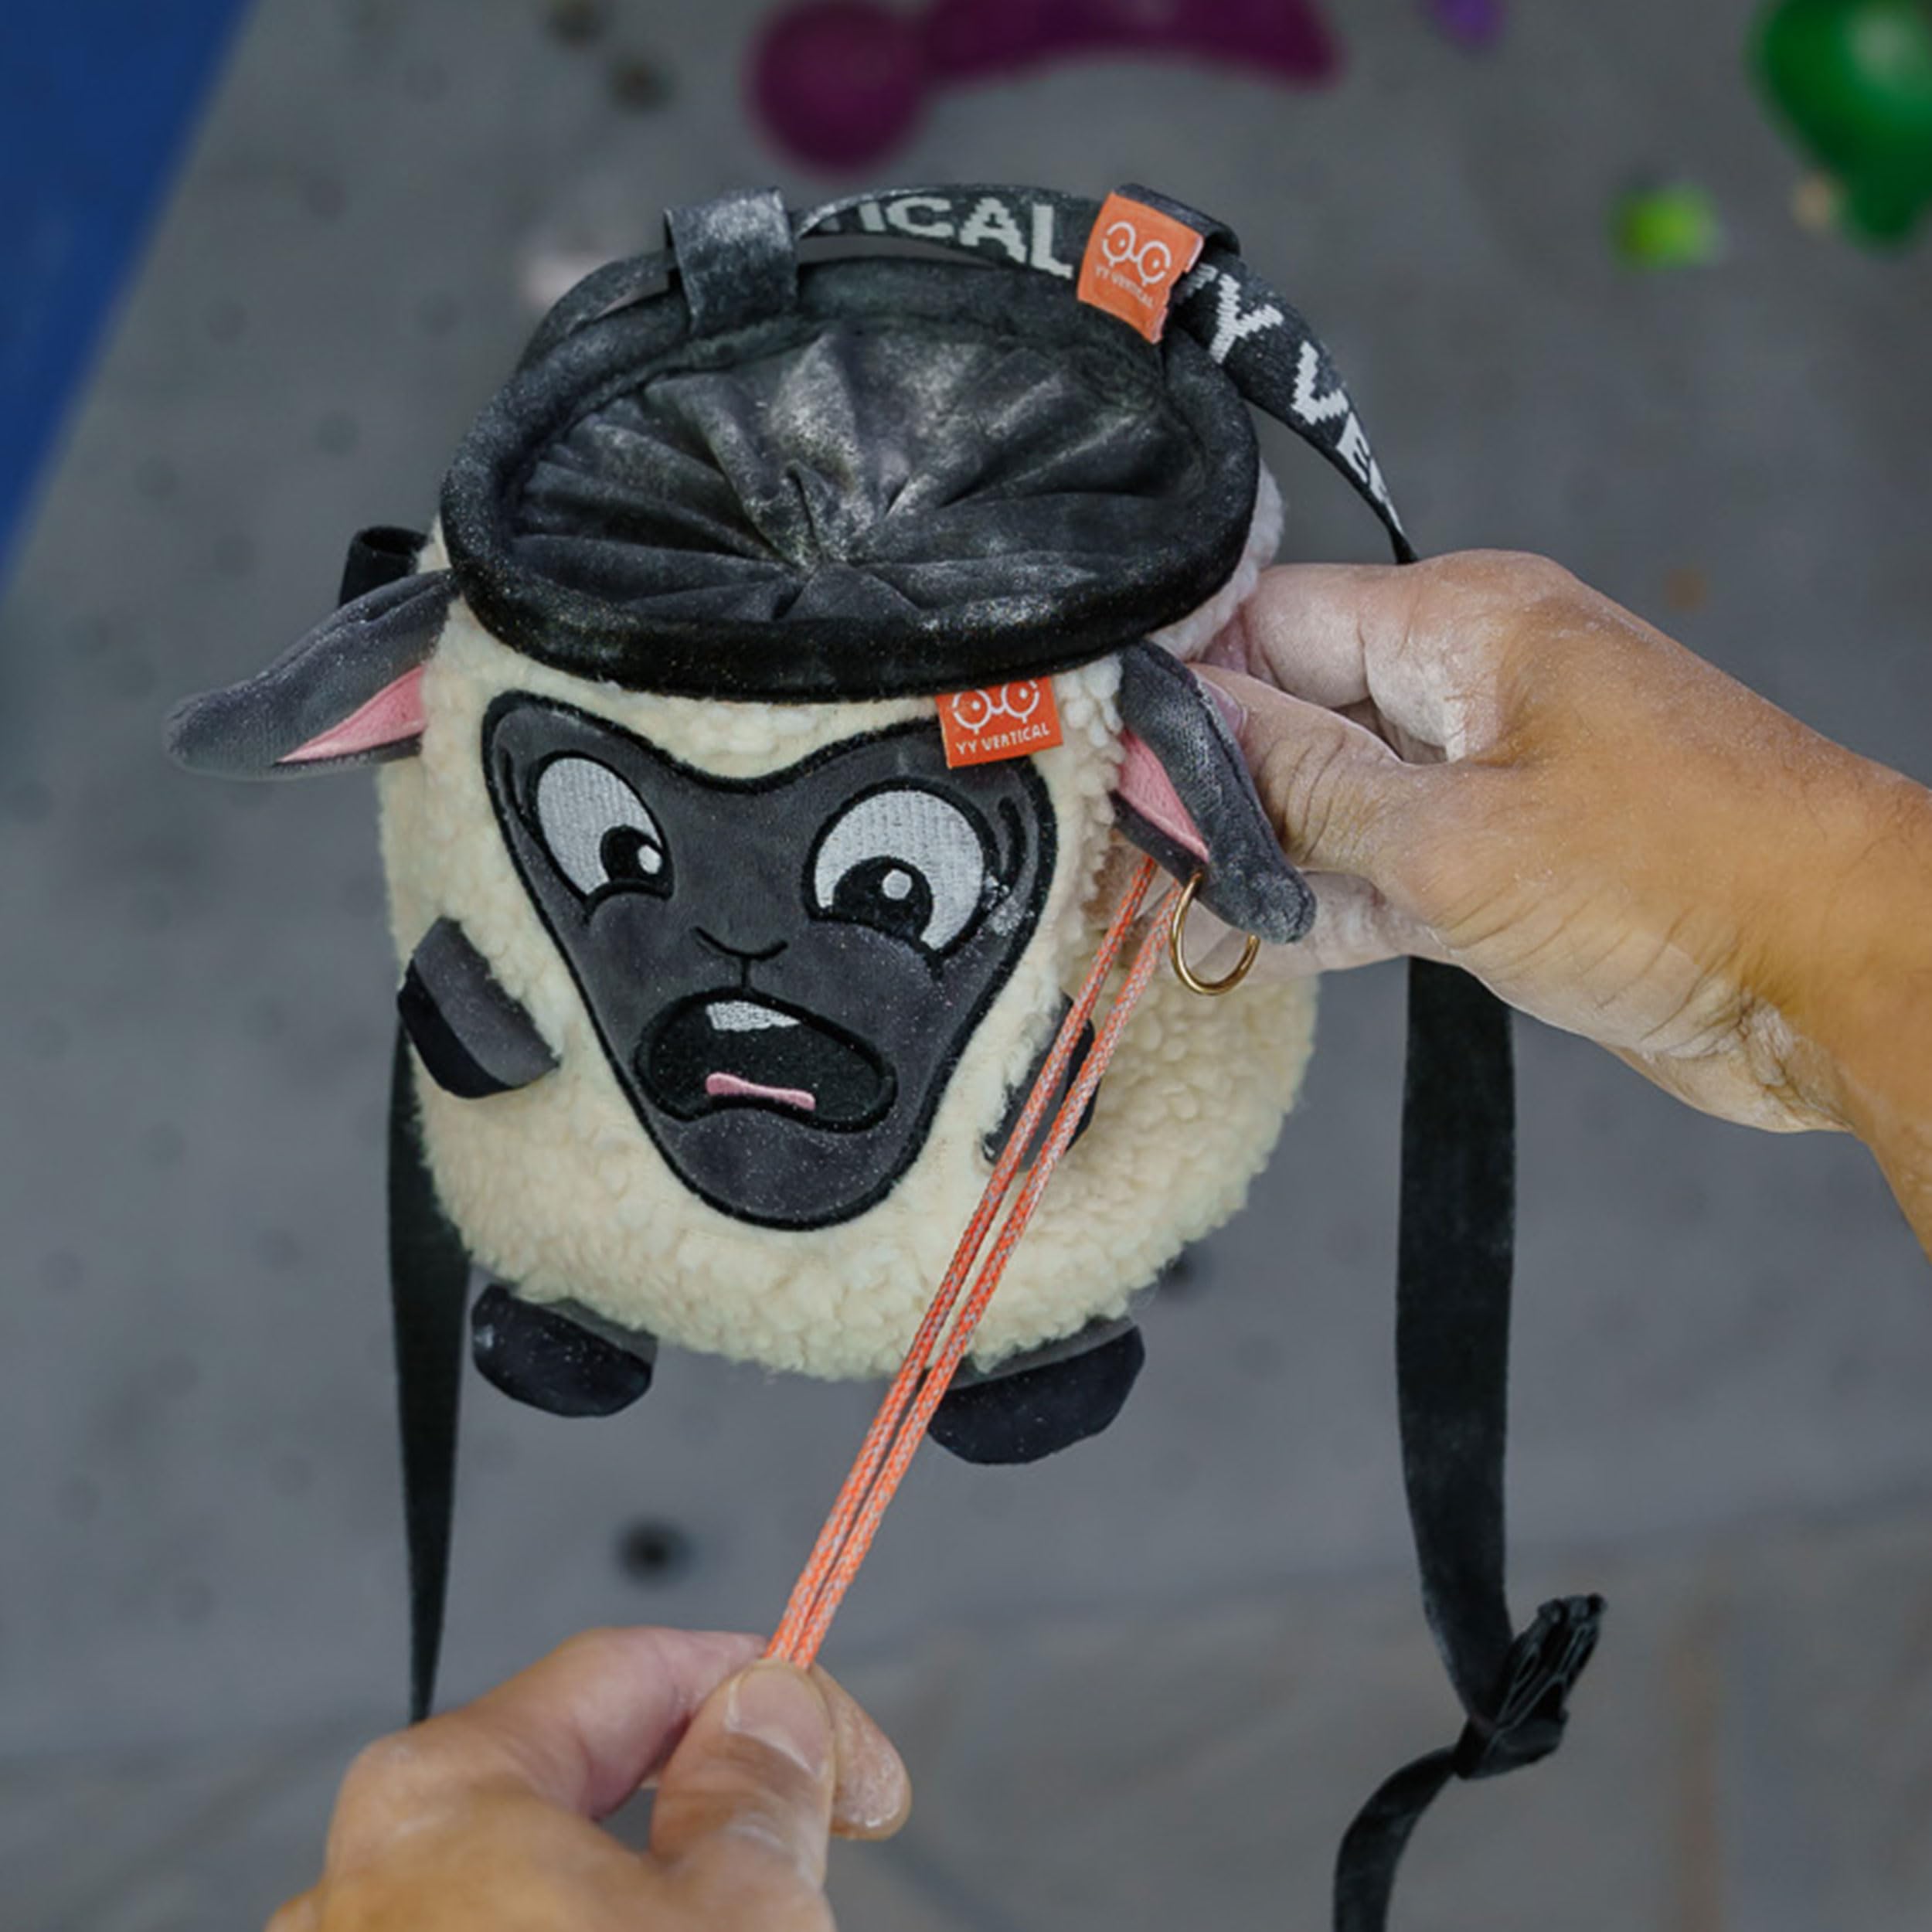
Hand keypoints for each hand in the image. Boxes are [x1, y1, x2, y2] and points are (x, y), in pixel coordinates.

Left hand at [268, 1628, 908, 1930]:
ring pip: (549, 1882)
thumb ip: (759, 1784)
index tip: (859, 1764)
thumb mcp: (735, 1916)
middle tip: (810, 1860)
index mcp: (444, 1792)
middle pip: (589, 1775)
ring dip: (659, 1891)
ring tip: (745, 1926)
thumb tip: (769, 1706)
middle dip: (713, 1802)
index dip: (774, 1689)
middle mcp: (369, 1873)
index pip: (638, 1668)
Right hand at [1197, 551, 1931, 1164]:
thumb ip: (1301, 791)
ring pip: (1338, 795)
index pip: (1272, 621)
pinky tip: (1269, 939)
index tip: (1108, 757)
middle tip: (1135, 850)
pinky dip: (1335, 901)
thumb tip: (1179, 741)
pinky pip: (1391, 864)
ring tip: (1182, 904)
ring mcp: (1494, 776)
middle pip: (1296, 708)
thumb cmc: (1683, 877)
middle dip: (1218, 779)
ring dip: (1270, 852)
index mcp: (1461, 626)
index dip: (1183, 684)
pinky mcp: (1512, 861)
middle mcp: (1472, 686)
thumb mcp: (1453, 838)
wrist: (1841, 977)